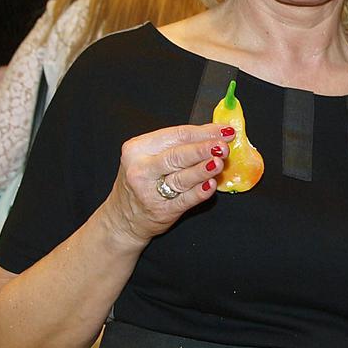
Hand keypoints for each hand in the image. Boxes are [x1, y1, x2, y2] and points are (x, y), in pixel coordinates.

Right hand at [101, 122, 233, 247]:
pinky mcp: (162, 210)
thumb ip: (179, 145)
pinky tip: (211, 185)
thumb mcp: (150, 157)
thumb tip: (215, 133)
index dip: (203, 132)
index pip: (176, 135)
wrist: (123, 217)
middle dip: (203, 149)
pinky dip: (199, 192)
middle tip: (222, 146)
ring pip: (181, 177)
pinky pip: (185, 200)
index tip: (224, 130)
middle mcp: (141, 168)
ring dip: (203, 170)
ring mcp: (150, 191)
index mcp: (138, 148)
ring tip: (219, 162)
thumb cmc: (142, 181)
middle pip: (177, 155)